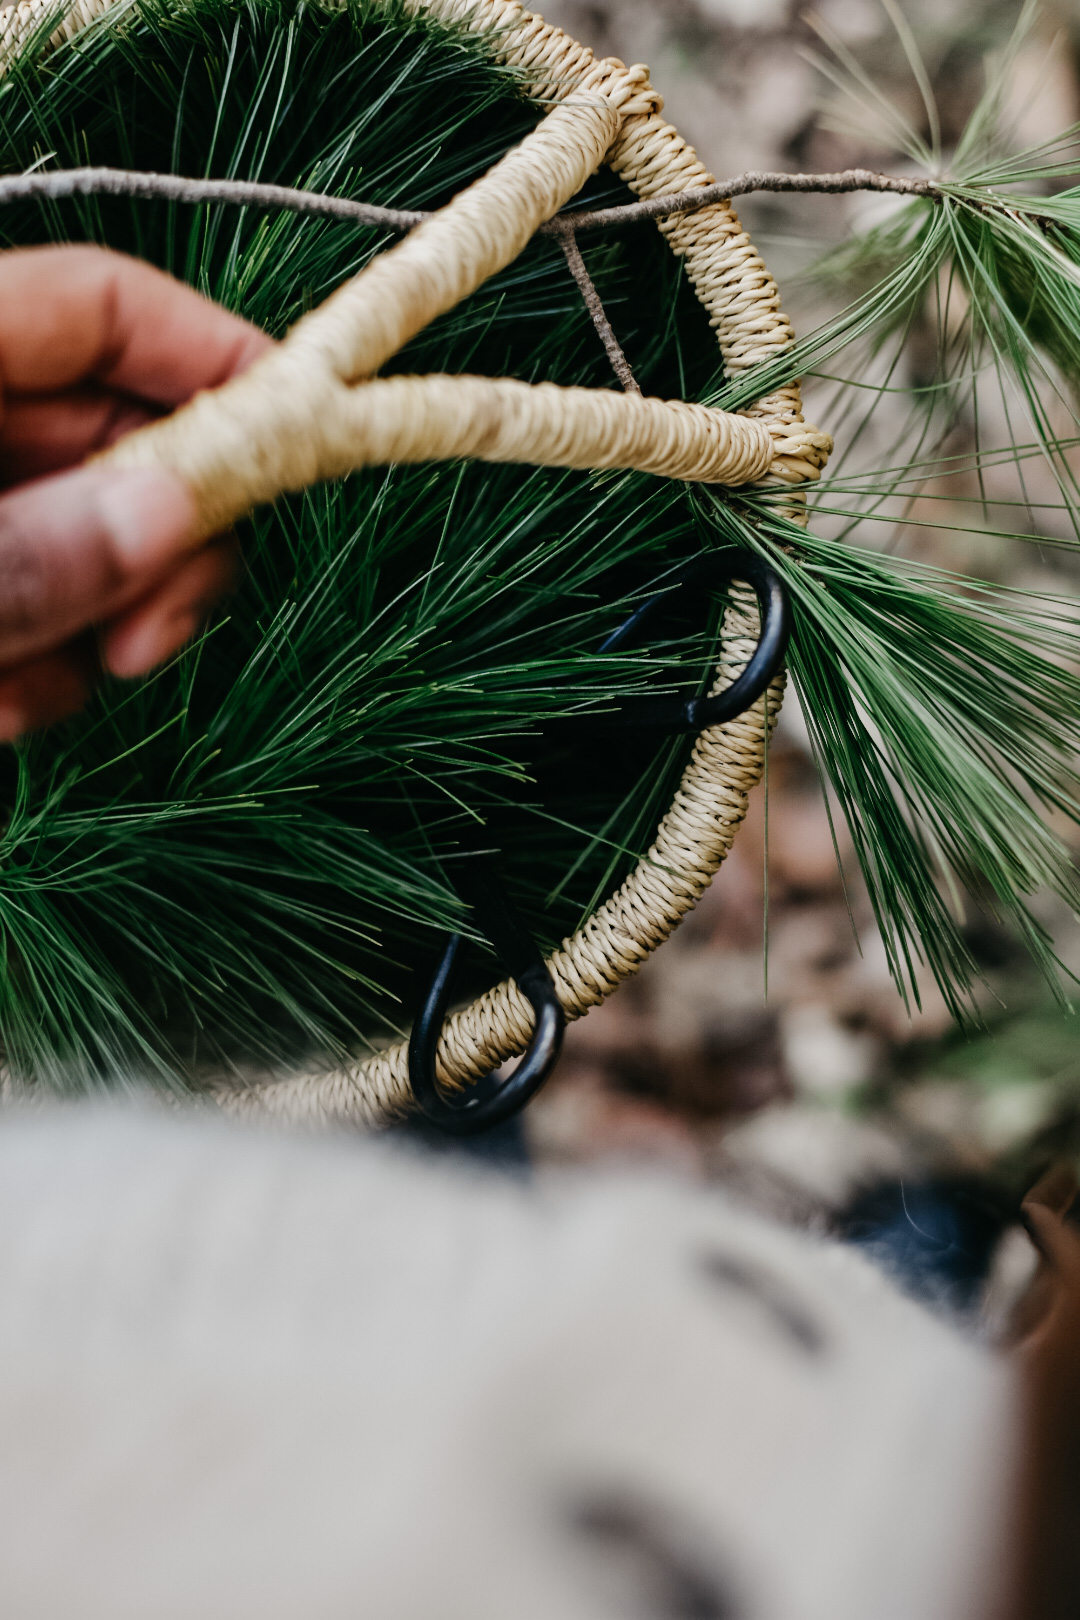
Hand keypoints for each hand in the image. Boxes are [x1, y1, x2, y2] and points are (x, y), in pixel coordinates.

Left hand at [0, 245, 271, 738]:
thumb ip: (30, 552)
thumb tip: (173, 512)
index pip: (102, 304)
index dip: (209, 355)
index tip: (294, 443)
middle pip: (107, 437)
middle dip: (147, 548)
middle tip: (142, 642)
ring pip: (76, 540)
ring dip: (80, 635)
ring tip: (16, 701)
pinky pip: (25, 603)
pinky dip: (28, 668)